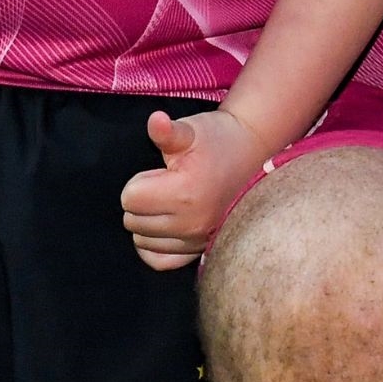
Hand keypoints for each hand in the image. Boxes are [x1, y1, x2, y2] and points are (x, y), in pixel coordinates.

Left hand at [122, 109, 274, 270]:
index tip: (162, 172)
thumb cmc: (218, 139)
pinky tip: (163, 227)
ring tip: (171, 200)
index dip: (140, 180)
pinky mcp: (200, 249)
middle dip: (142, 200)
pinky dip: (154, 246)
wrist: (253, 153)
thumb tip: (155, 120)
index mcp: (184, 194)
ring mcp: (197, 239)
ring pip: (142, 240)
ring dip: (148, 221)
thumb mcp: (192, 131)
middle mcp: (190, 223)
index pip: (130, 198)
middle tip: (167, 184)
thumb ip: (167, 131)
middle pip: (133, 221)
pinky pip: (160, 261)